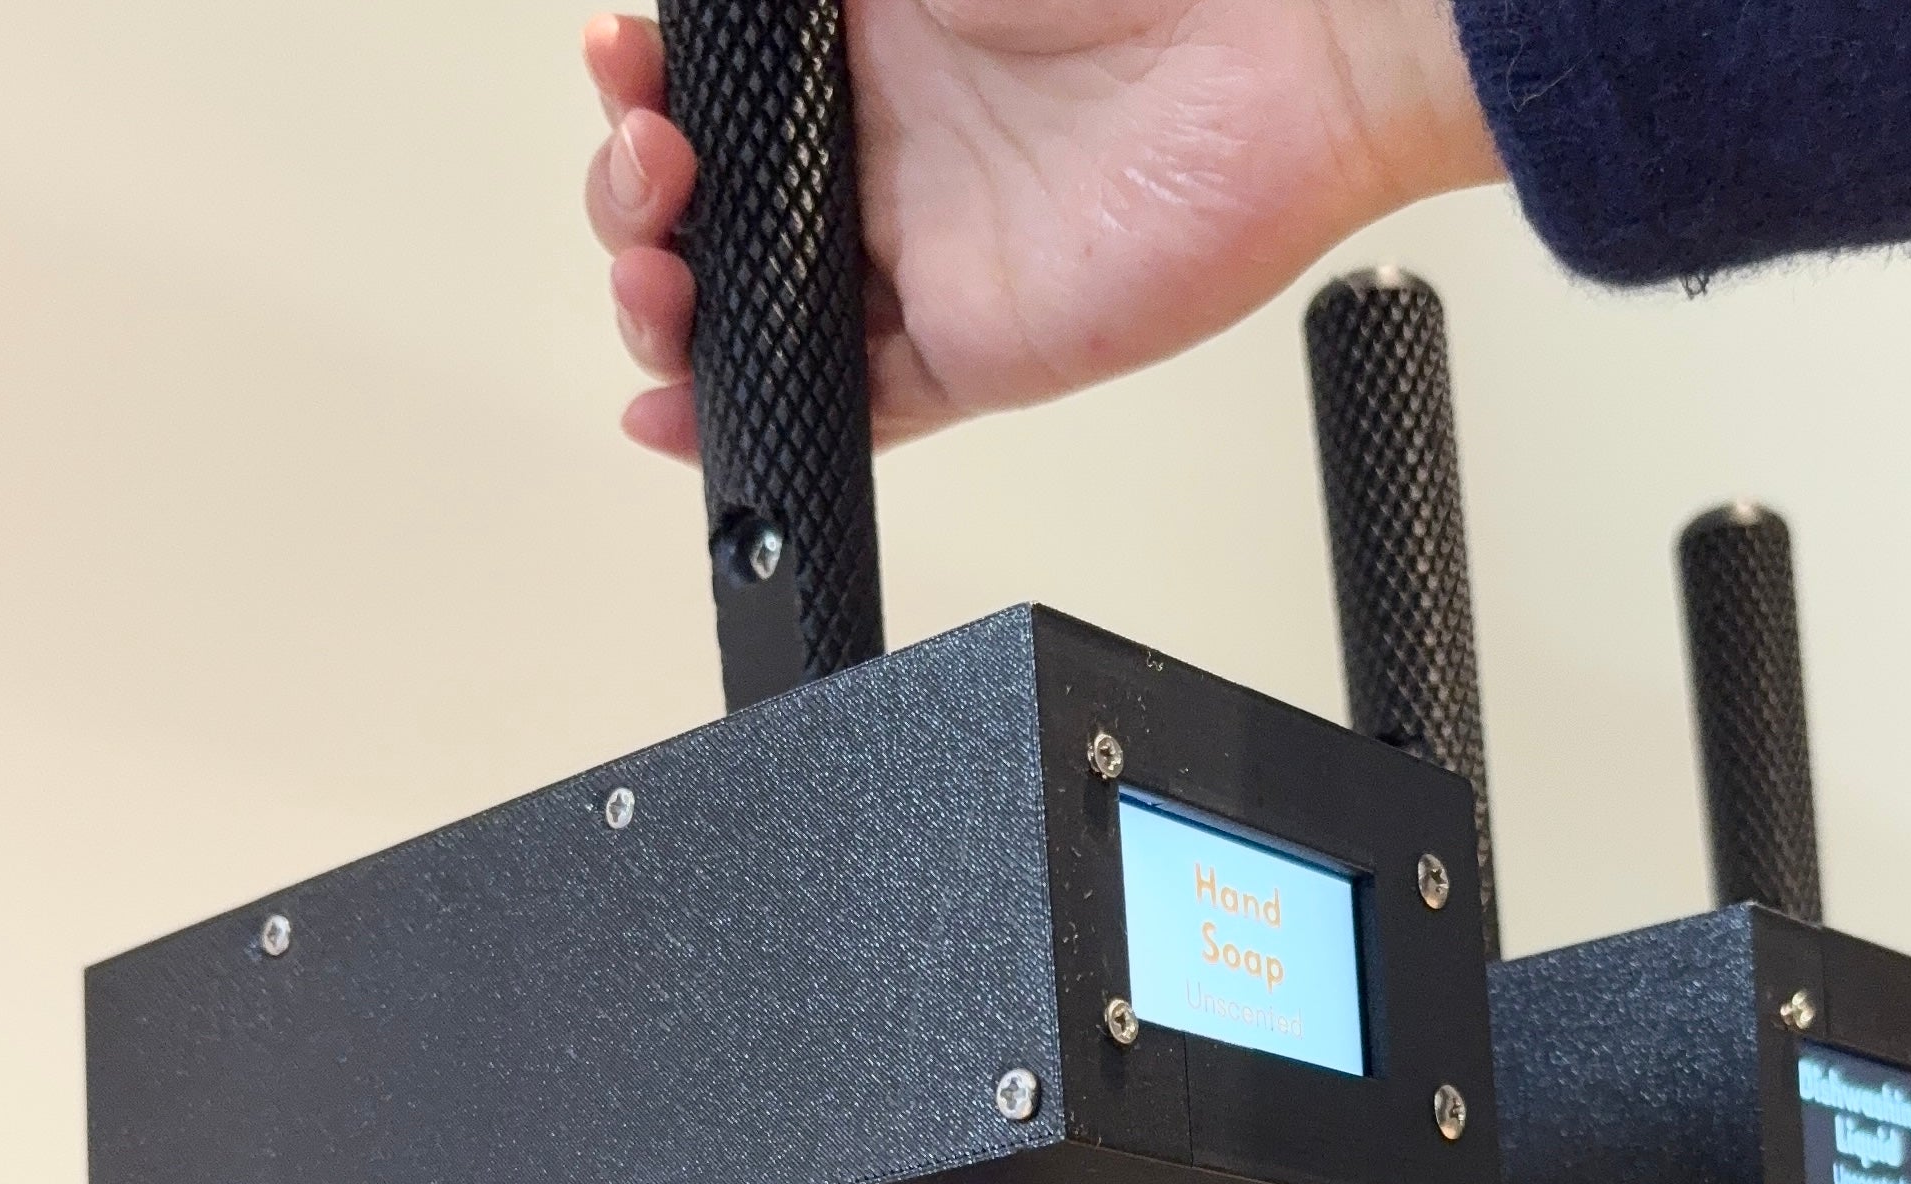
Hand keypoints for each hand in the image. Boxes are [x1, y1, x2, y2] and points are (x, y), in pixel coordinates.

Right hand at [583, 3, 1498, 452]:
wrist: (1286, 46)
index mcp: (855, 39)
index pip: (707, 93)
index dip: (640, 98)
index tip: (624, 78)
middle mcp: (884, 149)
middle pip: (713, 210)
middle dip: (636, 202)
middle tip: (652, 179)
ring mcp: (924, 257)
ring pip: (758, 314)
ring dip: (673, 310)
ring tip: (655, 278)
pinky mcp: (975, 351)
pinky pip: (849, 405)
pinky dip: (756, 418)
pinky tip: (675, 412)